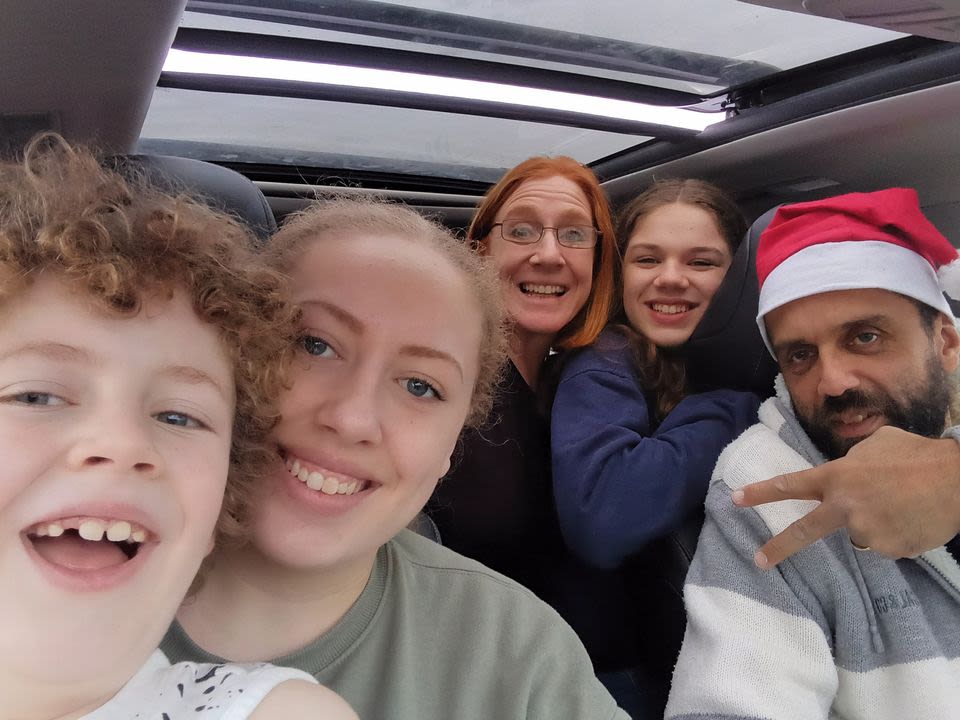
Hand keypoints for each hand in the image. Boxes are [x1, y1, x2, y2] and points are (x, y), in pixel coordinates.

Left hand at [732, 426, 959, 568]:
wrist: (957, 480)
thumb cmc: (918, 455)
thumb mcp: (876, 445)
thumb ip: (853, 460)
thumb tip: (849, 470)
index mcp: (837, 476)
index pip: (791, 485)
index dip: (762, 492)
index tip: (736, 499)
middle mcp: (844, 506)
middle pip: (804, 531)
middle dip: (778, 546)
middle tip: (758, 560)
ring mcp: (865, 531)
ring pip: (860, 533)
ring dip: (874, 523)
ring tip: (901, 504)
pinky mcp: (888, 550)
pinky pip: (885, 543)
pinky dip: (896, 534)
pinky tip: (913, 517)